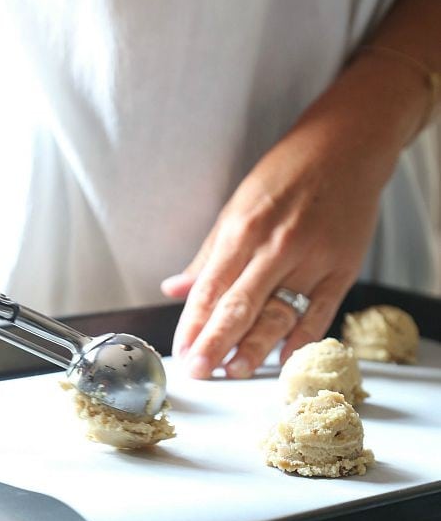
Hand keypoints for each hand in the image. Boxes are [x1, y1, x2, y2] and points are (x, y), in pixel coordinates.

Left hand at [161, 56, 415, 378]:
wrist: (346, 148)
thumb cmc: (286, 175)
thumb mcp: (237, 206)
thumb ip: (207, 256)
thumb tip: (175, 289)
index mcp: (243, 229)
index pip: (211, 288)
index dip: (193, 324)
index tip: (181, 351)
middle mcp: (276, 246)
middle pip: (240, 306)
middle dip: (215, 343)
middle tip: (198, 371)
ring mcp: (312, 259)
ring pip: (279, 314)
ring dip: (255, 347)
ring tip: (235, 372)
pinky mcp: (342, 269)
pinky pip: (320, 313)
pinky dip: (301, 339)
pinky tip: (283, 360)